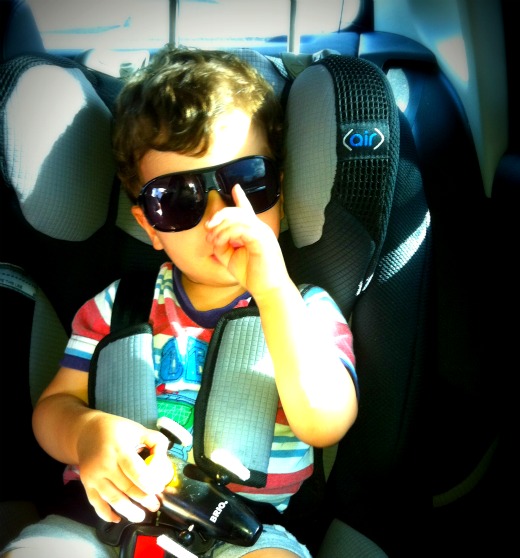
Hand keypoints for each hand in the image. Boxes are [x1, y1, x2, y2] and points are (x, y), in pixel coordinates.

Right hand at [77, 413, 172, 522]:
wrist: (87, 432)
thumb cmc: (118, 430)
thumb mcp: (139, 429)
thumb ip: (156, 442)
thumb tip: (164, 463)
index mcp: (120, 448)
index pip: (136, 471)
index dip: (149, 483)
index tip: (159, 489)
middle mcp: (105, 464)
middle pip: (126, 487)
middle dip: (143, 499)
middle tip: (155, 505)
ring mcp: (93, 476)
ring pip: (112, 499)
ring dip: (128, 511)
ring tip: (141, 516)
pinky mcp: (86, 484)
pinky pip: (96, 504)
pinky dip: (106, 515)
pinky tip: (118, 518)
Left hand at [205, 184, 288, 298]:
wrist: (268, 290)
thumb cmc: (252, 275)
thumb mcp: (230, 258)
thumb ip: (222, 244)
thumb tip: (213, 236)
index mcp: (254, 231)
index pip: (247, 210)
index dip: (241, 197)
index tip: (235, 187)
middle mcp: (260, 228)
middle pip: (237, 211)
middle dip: (220, 216)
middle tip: (208, 227)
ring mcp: (262, 232)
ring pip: (238, 218)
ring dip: (220, 227)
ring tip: (213, 240)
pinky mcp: (262, 239)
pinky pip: (241, 228)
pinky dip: (226, 233)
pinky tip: (220, 242)